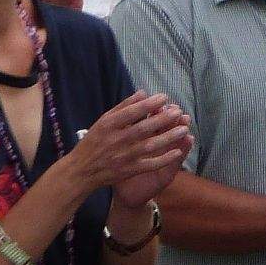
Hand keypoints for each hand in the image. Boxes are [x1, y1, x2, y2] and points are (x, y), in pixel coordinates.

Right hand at [68, 93, 191, 196]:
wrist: (81, 172)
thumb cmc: (94, 142)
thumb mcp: (103, 121)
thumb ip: (123, 107)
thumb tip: (144, 93)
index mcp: (108, 126)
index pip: (131, 113)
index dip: (149, 104)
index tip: (165, 97)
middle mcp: (116, 141)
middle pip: (143, 129)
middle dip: (162, 119)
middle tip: (178, 111)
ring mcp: (123, 157)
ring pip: (149, 146)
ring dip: (168, 138)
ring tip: (184, 129)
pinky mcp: (128, 171)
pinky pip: (149, 165)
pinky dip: (164, 159)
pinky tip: (177, 151)